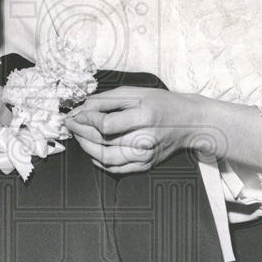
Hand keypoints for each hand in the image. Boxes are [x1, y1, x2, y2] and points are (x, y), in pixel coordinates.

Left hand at [66, 87, 221, 173]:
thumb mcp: (136, 92)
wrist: (190, 122)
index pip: (106, 125)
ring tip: (79, 137)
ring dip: (86, 148)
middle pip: (103, 142)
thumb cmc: (162, 103)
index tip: (74, 115)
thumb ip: (106, 99)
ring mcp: (146, 156)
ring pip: (106, 158)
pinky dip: (99, 162)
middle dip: (80, 133)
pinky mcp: (146, 165)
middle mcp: (146, 139)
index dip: (85, 120)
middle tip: (71, 124)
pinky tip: (92, 152)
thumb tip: (81, 109)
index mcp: (145, 117)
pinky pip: (116, 169)